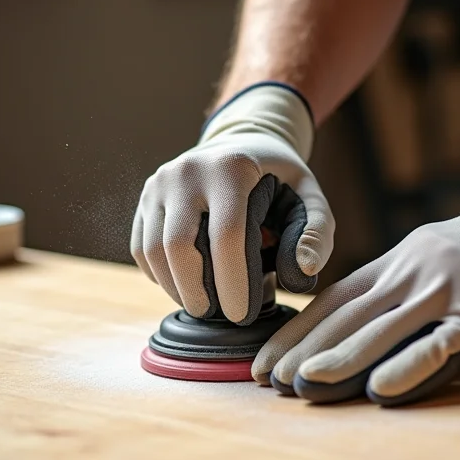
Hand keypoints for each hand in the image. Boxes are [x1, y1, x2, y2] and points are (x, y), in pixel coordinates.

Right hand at [131, 84, 333, 323]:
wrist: (242, 144)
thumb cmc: (280, 180)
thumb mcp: (310, 197)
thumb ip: (317, 233)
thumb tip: (304, 271)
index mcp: (232, 168)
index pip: (226, 234)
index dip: (233, 282)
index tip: (241, 315)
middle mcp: (188, 170)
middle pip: (178, 245)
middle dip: (195, 291)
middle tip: (217, 316)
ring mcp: (160, 182)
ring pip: (153, 250)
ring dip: (175, 288)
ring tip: (203, 304)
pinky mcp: (146, 197)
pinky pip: (142, 248)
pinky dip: (160, 276)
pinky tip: (185, 286)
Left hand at [253, 137, 459, 405]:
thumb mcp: (430, 254)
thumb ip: (395, 283)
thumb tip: (355, 321)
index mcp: (397, 262)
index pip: (334, 299)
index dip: (298, 330)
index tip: (267, 356)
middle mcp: (412, 274)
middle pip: (347, 317)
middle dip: (303, 349)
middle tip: (267, 379)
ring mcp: (445, 292)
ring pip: (381, 330)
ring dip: (339, 360)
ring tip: (303, 385)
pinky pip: (438, 344)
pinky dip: (407, 367)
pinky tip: (379, 391)